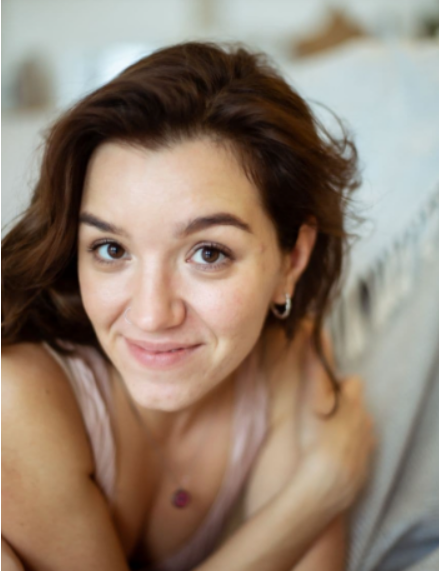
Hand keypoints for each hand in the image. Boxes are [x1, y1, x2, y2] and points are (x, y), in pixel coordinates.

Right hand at [293, 343, 375, 514]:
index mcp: (354, 404)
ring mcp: (366, 447)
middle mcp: (366, 423)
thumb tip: (317, 333)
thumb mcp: (311, 399)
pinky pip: (357, 452)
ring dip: (345, 430)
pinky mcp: (364, 468)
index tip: (322, 392)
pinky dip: (346, 451)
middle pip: (357, 407)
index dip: (337, 385)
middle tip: (318, 416)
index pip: (353, 383)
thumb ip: (315, 366)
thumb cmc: (314, 439)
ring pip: (359, 429)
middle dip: (342, 407)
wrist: (323, 487)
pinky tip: (329, 456)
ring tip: (322, 438)